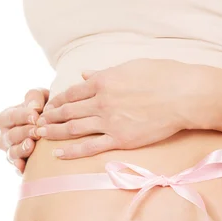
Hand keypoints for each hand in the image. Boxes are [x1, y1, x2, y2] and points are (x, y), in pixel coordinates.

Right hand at [0, 88, 48, 173]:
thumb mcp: (41, 97)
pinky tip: (23, 166)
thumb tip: (35, 107)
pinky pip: (18, 168)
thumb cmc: (45, 109)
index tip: (35, 116)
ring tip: (31, 145)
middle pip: (10, 136)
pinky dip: (20, 167)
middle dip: (23, 133)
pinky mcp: (21, 166)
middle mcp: (4, 137)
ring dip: (21, 149)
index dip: (21, 116)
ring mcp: (11, 153)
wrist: (57, 129)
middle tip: (37, 131)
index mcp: (5, 119)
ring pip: (12, 153)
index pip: (9, 117)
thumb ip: (35, 97)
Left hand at [34, 58, 211, 158]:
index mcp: (104, 81)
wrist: (184, 95)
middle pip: (68, 110)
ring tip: (40, 136)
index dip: (57, 100)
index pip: (72, 92)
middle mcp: (102, 101)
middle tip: (37, 123)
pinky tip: (58, 153)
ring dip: (55, 132)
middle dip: (50, 117)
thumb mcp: (131, 67)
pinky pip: (90, 146)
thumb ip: (105, 72)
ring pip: (74, 128)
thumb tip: (85, 73)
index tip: (48, 106)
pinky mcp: (120, 139)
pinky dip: (72, 151)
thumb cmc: (163, 76)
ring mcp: (109, 121)